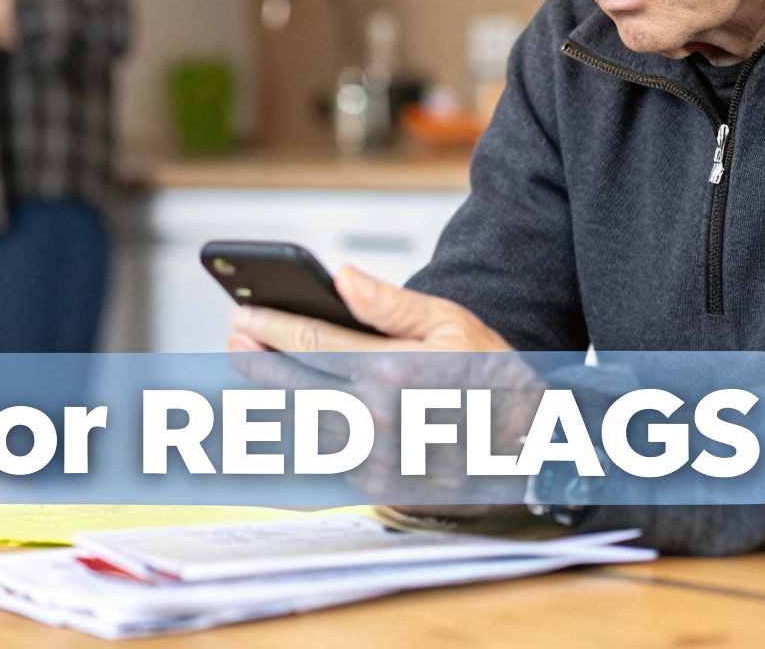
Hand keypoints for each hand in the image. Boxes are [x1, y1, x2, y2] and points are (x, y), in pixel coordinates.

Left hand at [229, 265, 537, 519]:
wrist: (530, 449)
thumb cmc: (492, 378)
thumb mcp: (450, 323)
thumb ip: (388, 302)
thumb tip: (339, 278)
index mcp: (394, 370)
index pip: (310, 344)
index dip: (269, 327)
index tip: (243, 313)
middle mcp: (379, 419)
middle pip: (291, 387)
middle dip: (254, 360)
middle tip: (234, 340)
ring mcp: (375, 458)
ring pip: (299, 426)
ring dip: (267, 398)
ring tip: (252, 372)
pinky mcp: (377, 487)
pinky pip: (323, 456)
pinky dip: (298, 432)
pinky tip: (288, 411)